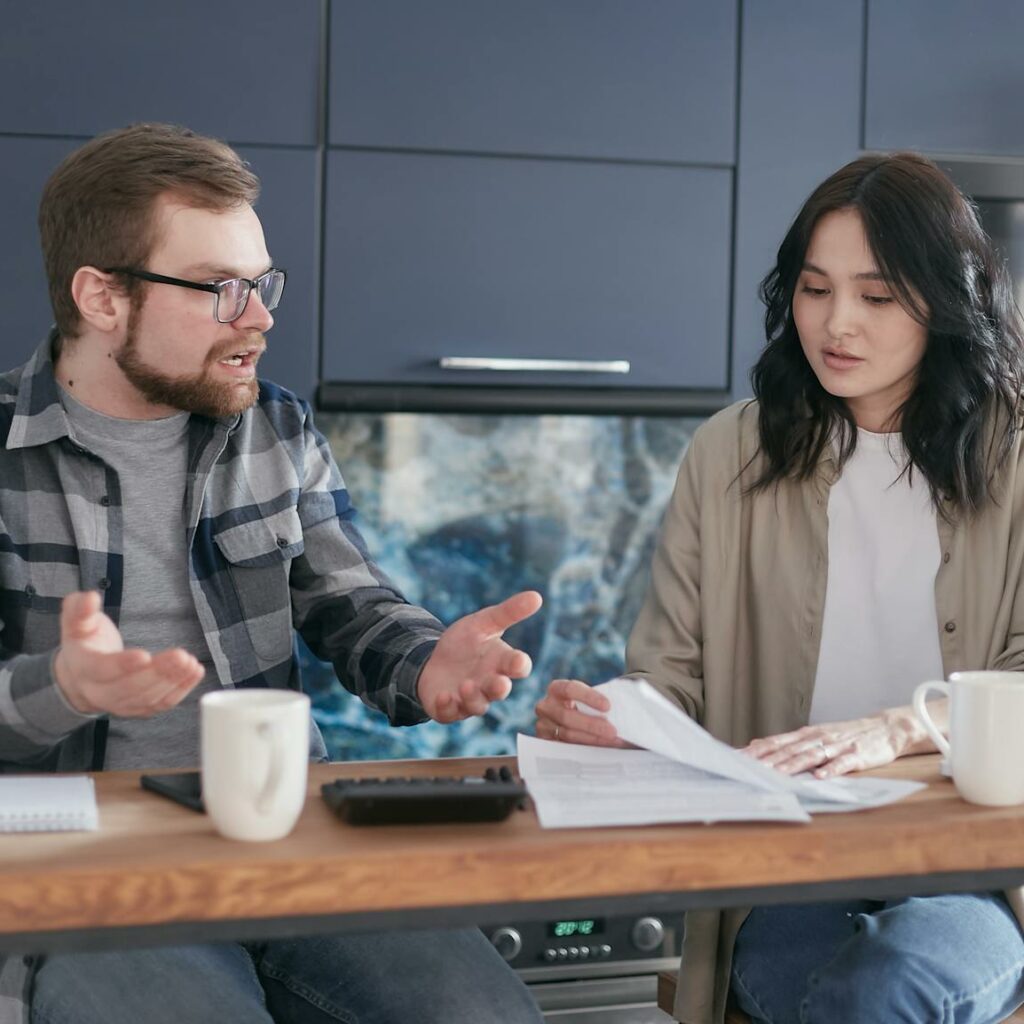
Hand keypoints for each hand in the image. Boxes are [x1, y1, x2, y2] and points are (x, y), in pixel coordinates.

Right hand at [53, 591, 204, 716]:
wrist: (80, 676)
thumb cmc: (84, 642)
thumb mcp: (75, 622)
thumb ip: (80, 608)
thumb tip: (89, 597)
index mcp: (84, 667)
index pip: (102, 670)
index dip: (123, 665)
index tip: (144, 655)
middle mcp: (99, 692)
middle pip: (129, 688)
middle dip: (157, 673)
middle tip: (180, 656)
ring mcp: (120, 704)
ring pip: (147, 698)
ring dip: (172, 681)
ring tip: (190, 662)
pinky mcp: (139, 708)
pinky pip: (161, 704)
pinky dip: (181, 690)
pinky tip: (195, 673)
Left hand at [416, 590, 541, 722]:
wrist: (434, 660)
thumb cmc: (466, 643)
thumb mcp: (483, 623)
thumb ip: (508, 612)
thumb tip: (537, 596)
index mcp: (501, 663)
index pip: (517, 666)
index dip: (519, 665)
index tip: (518, 660)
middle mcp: (489, 684)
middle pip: (500, 690)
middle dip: (499, 687)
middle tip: (499, 684)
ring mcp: (469, 699)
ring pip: (478, 705)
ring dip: (473, 697)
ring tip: (466, 685)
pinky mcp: (448, 708)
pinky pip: (450, 713)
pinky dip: (447, 707)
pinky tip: (444, 696)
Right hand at [534, 677, 624, 746]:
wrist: (571, 719)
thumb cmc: (583, 707)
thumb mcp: (587, 700)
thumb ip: (598, 703)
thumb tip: (620, 711)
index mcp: (556, 689)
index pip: (570, 689)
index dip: (589, 697)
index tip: (608, 706)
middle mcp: (546, 706)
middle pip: (567, 716)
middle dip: (592, 725)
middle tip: (613, 731)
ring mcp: (543, 725)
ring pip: (567, 734)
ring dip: (592, 739)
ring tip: (611, 741)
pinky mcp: (546, 742)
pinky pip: (564, 748)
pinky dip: (584, 749)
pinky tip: (599, 749)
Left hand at [740, 707, 937, 778]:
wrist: (884, 728)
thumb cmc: (845, 735)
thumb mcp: (814, 736)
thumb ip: (787, 743)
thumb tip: (755, 744)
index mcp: (805, 735)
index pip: (775, 742)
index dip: (755, 751)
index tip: (735, 758)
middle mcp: (817, 738)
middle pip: (788, 750)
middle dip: (767, 760)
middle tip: (746, 768)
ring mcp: (837, 746)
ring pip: (810, 756)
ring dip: (792, 766)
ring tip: (775, 774)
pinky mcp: (857, 755)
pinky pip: (842, 763)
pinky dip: (830, 770)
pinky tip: (819, 777)